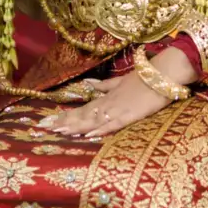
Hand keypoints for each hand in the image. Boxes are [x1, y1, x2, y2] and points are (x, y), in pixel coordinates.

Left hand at [40, 48, 195, 140]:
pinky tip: (87, 134)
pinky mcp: (131, 114)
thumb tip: (89, 86)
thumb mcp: (121, 81)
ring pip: (93, 119)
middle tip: (43, 127)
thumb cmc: (145, 77)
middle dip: (63, 122)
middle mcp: (109, 103)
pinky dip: (99, 129)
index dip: (64, 116)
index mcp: (107, 96)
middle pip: (82, 115)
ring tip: (58, 132)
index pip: (81, 108)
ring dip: (75, 126)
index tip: (47, 120)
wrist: (164, 73)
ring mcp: (119, 109)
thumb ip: (105, 86)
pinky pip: (112, 124)